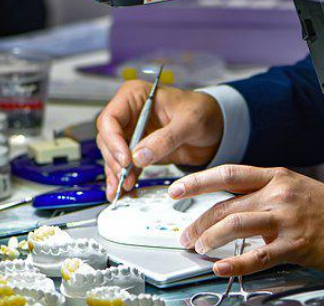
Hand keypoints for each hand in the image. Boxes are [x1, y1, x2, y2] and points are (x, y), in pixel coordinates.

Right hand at [96, 80, 223, 200]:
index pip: (110, 118)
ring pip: (113, 155)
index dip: (114, 141)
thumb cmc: (203, 112)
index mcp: (135, 96)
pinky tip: (124, 191)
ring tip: (122, 190)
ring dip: (117, 174)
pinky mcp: (139, 151)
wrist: (215, 126)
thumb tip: (139, 156)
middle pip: (108, 139)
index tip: (126, 160)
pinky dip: (124, 178)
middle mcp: (129, 114)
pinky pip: (126, 166)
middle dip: (115, 161)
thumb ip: (165, 138)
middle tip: (125, 178)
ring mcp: (133, 133)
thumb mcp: (189, 122)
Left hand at [168, 165, 323, 276]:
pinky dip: (236, 263)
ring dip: (211, 238)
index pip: (227, 174)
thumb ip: (261, 192)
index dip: (197, 181)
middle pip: (226, 205)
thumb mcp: (292, 186)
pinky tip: (221, 267)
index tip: (176, 190)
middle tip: (185, 235)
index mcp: (274, 176)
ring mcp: (286, 218)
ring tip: (199, 248)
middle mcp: (277, 194)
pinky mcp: (295, 244)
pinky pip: (259, 255)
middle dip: (198, 221)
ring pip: (236, 224)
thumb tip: (229, 205)